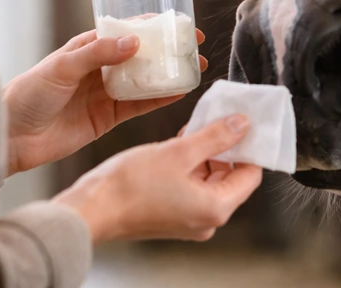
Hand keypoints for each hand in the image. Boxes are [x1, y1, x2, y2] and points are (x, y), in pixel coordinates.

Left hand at [3, 28, 208, 175]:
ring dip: (169, 74)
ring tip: (195, 69)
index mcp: (89, 47)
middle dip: (169, 50)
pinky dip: (160, 99)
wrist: (10, 137)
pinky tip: (179, 93)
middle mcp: (101, 67)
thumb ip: (98, 54)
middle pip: (143, 55)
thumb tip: (135, 42)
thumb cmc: (27, 94)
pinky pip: (140, 105)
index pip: (128, 31)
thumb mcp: (62, 67)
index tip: (181, 25)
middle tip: (195, 48)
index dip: (156, 27)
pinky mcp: (108, 117)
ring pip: (146, 80)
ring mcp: (106, 93)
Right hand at [54, 115, 263, 242]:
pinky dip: (189, 166)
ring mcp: (188, 220)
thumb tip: (242, 125)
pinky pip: (191, 187)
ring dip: (205, 154)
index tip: (244, 124)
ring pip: (209, 180)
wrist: (90, 209)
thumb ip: (215, 137)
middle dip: (225, 148)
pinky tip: (179, 143)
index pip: (250, 175)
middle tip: (217, 120)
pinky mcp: (171, 215)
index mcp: (215, 209)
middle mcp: (206, 220)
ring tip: (194, 128)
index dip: (249, 147)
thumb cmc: (129, 186)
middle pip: (230, 178)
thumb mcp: (179, 151)